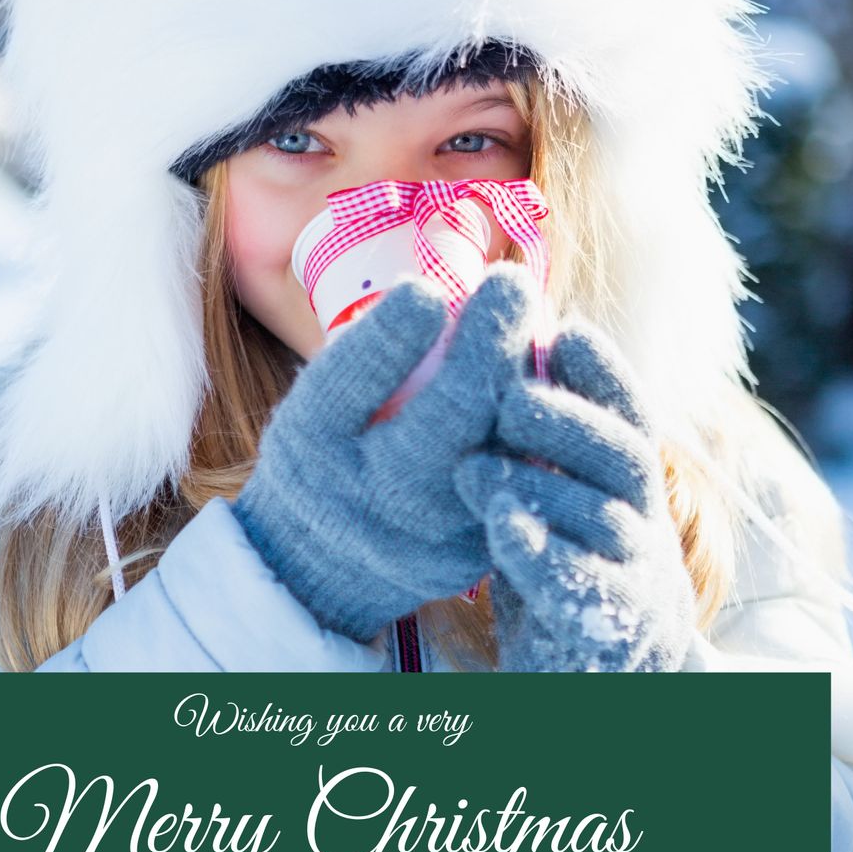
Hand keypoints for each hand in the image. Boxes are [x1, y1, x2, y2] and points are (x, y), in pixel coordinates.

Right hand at [232, 267, 534, 641]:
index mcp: (318, 448)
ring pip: (503, 444)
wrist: (321, 568)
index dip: (393, 335)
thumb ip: (363, 358)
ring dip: (527, 377)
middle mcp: (373, 498)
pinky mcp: (476, 554)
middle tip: (512, 283)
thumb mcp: (313, 408)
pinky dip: (537, 425)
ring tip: (533, 327)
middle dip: (491, 338)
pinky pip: (521, 478)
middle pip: (451, 415)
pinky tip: (539, 384)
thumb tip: (434, 292)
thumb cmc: (322, 462)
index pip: (352, 384)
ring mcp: (432, 534)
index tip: (426, 290)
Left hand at [454, 324, 697, 671]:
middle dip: (567, 420)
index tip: (564, 332)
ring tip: (474, 468)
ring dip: (537, 485)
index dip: (603, 372)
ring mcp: (637, 579)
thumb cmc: (560, 572)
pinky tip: (502, 527)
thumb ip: (536, 451)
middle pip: (624, 456)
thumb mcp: (552, 502)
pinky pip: (582, 587)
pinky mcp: (610, 630)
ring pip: (602, 517)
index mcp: (628, 485)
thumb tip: (497, 366)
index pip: (628, 415)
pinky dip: (541, 553)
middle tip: (509, 399)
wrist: (588, 681)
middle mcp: (645, 523)